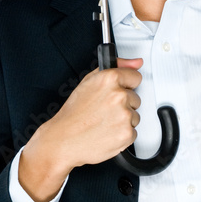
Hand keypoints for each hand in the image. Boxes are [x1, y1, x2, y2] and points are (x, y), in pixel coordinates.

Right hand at [19, 57, 142, 201]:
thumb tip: (136, 62)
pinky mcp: (127, 133)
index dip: (126, 85)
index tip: (118, 91)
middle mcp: (119, 95)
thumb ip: (116, 67)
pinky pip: (133, 132)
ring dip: (123, 120)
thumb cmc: (73, 114)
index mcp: (109, 79)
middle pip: (136, 98)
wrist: (64, 140)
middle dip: (123, 104)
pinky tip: (107, 132)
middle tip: (104, 110)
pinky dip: (122, 134)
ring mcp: (124, 115)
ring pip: (135, 116)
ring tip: (104, 122)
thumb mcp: (89, 82)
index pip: (135, 77)